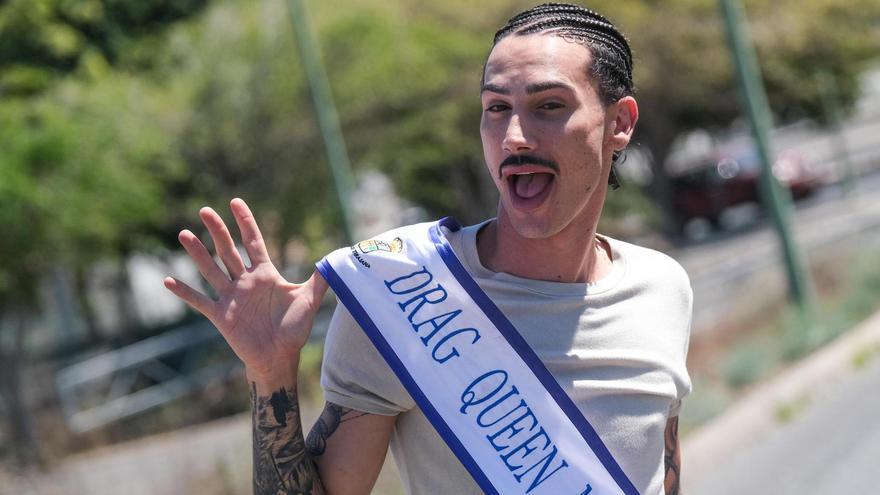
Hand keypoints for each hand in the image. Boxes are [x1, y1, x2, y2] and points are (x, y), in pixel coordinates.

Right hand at [163, 198, 328, 380]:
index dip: (245, 222)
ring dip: (197, 253)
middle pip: (228, 250)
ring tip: (184, 234)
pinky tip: (168, 281)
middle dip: (217, 230)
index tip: (235, 202)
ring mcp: (230, 297)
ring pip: (211, 270)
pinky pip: (199, 301)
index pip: (253, 242)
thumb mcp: (309, 300)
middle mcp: (245, 282)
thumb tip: (336, 259)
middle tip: (205, 210)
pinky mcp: (221, 316)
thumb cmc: (294, 330)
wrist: (279, 358)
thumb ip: (320, 279)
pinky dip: (184, 292)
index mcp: (265, 274)